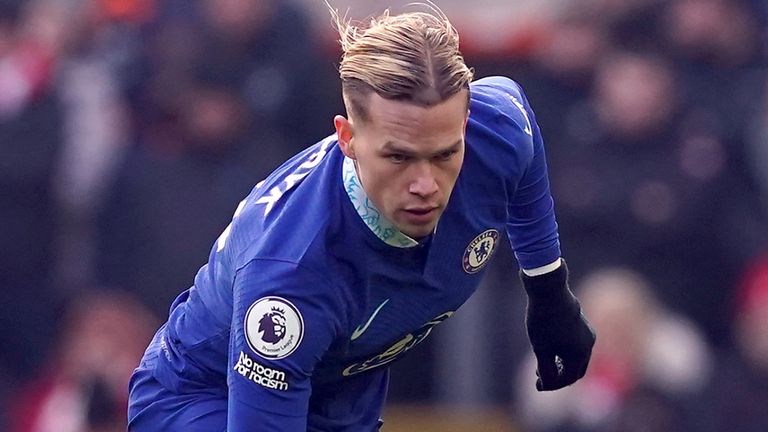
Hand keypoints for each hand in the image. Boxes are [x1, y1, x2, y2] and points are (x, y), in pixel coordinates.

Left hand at [521, 260, 594, 390]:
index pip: (567, 379)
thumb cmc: (543, 321)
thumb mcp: (540, 349)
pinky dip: (565, 353)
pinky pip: (577, 346)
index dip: (551, 385)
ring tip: (543, 364)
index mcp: (579, 355)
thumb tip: (547, 385)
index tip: (537, 384)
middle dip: (558, 377)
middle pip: (575, 371)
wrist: (549, 291)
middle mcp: (588, 346)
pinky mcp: (583, 325)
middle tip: (540, 377)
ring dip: (561, 365)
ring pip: (576, 358)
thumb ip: (545, 370)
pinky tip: (550, 349)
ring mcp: (588, 334)